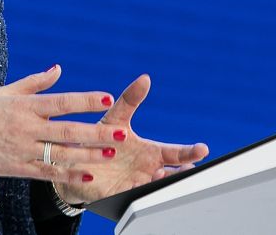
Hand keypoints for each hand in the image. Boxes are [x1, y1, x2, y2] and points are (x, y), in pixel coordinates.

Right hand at [0, 65, 129, 184]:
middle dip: (96, 132)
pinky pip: (46, 172)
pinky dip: (68, 174)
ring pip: (60, 153)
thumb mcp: (5, 92)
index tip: (107, 98)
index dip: (85, 100)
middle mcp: (25, 128)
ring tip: (110, 154)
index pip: (61, 101)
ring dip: (88, 155)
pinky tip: (88, 174)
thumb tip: (59, 69)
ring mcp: (21, 150)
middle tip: (121, 133)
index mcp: (24, 106)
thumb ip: (35, 82)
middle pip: (67, 130)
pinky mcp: (16, 168)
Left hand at [54, 74, 209, 203]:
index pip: (175, 153)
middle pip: (172, 173)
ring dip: (160, 182)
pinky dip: (137, 191)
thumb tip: (145, 78)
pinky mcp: (118, 195)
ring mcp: (135, 184)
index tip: (203, 149)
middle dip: (183, 172)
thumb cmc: (98, 139)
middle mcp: (147, 170)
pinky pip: (131, 197)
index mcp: (150, 153)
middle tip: (190, 168)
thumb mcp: (115, 118)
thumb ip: (130, 100)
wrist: (73, 160)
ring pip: (155, 188)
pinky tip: (137, 183)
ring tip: (161, 174)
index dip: (190, 152)